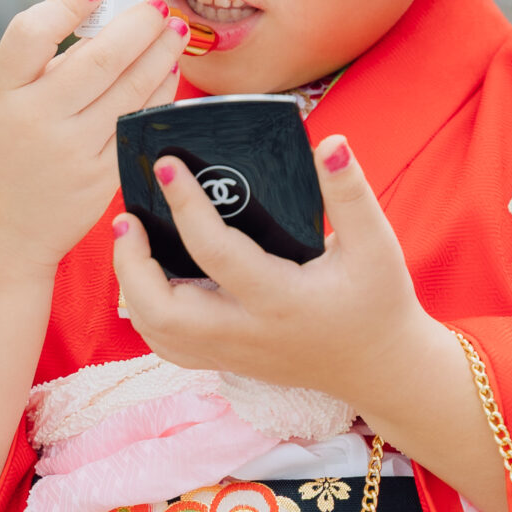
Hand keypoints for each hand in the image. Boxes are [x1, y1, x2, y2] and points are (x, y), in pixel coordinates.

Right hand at [0, 0, 187, 283]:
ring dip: (160, 54)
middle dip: (138, 26)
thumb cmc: (2, 152)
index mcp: (1, 93)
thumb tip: (105, 16)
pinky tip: (169, 73)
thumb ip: (40, 64)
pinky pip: (139, 123)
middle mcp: (36, 120)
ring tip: (174, 31)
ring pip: (129, 90)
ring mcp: (72, 151)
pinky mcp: (100, 177)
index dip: (65, 4)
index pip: (29, 34)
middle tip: (157, 7)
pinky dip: (160, 93)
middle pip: (98, 59)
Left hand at [110, 135, 504, 511]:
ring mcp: (233, 353)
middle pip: (163, 311)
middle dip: (132, 263)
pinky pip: (169, 346)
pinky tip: (150, 277)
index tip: (166, 165)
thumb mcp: (377, 246)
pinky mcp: (227, 360)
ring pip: (157, 333)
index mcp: (280, 301)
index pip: (216, 252)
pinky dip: (147, 312)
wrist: (382, 368)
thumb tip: (329, 143)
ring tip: (131, 239)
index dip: (186, 206)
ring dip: (132, 286)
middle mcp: (247, 333)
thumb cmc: (379, 302)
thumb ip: (351, 193)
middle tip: (128, 217)